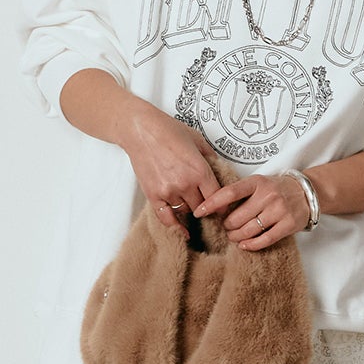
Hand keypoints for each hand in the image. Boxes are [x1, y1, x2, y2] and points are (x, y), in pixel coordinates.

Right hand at [120, 105, 225, 228]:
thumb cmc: (167, 130)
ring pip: (186, 211)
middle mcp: (185, 184)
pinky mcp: (153, 195)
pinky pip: (166, 218)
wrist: (140, 130)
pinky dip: (175, 227)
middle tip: (207, 207)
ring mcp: (168, 191)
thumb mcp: (197, 140)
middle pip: (202, 207)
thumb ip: (210, 158)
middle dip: (206, 208)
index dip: (222, 204)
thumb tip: (220, 169)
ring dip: (190, 209)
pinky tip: (182, 232)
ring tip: (191, 203)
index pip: (217, 198)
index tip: (222, 207)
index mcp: (199, 170)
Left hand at [192, 171, 311, 247]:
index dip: (212, 203)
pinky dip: (251, 245)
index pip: (229, 192)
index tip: (199, 211)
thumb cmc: (277, 189)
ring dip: (236, 237)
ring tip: (234, 236)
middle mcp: (268, 195)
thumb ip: (241, 193)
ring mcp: (279, 210)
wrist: (306, 192)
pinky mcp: (288, 224)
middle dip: (227, 226)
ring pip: (249, 230)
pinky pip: (265, 239)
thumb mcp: (259, 183)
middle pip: (237, 217)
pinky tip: (244, 245)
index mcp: (257, 182)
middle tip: (226, 227)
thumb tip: (215, 208)